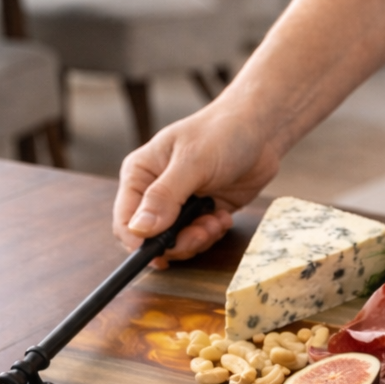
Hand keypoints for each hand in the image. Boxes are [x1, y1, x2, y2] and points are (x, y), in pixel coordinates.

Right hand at [113, 103, 279, 269]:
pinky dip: (212, 234)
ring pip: (177, 243)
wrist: (258, 130)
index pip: (125, 220)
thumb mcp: (192, 163)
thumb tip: (138, 229)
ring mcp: (180, 205)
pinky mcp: (203, 214)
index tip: (161, 253)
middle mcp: (155, 192)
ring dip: (198, 240)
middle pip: (151, 238)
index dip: (138, 242)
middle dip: (176, 243)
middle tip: (200, 233)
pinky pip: (200, 238)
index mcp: (140, 175)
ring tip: (215, 221)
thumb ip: (165, 197)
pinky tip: (224, 216)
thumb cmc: (220, 134)